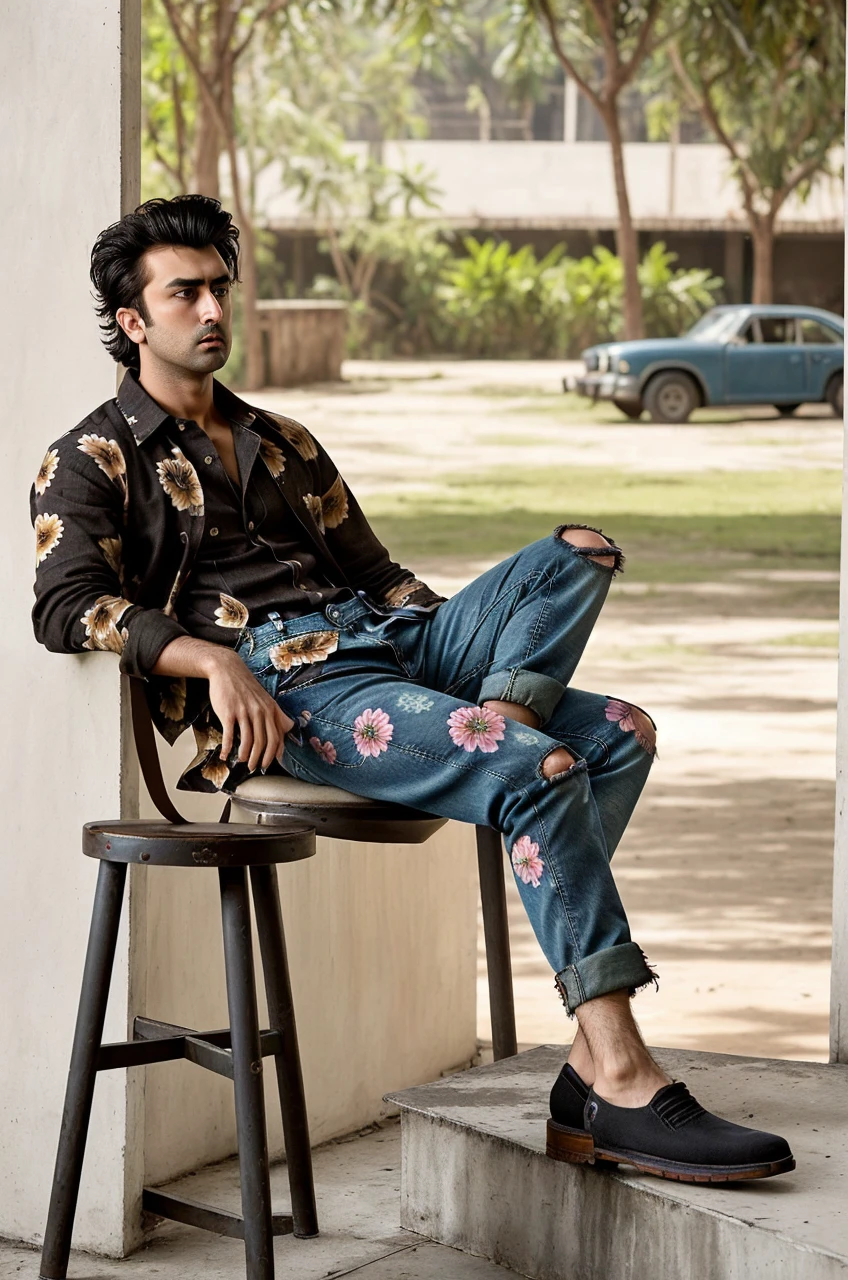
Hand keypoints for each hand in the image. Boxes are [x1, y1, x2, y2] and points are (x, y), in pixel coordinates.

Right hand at [205, 650, 294, 771]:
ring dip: (245, 755)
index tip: (268, 763)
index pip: (277, 737)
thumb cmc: (246, 687)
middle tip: (254, 767)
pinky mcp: (228, 712)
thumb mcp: (266, 698)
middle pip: (264, 742)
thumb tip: (290, 729)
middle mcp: (259, 711)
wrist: (227, 669)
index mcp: (270, 709)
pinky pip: (229, 735)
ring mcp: (244, 712)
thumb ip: (277, 714)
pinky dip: (227, 748)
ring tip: (241, 761)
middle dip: (260, 759)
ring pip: (248, 741)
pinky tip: (225, 755)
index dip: (274, 753)